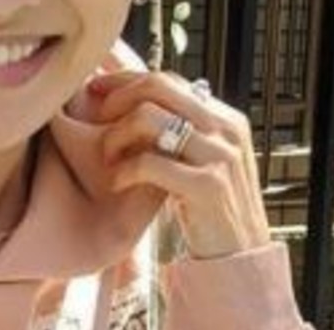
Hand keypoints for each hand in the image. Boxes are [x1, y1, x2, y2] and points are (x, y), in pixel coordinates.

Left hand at [89, 70, 270, 259]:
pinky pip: (149, 162)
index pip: (168, 80)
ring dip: (116, 136)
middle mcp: (226, 130)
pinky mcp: (208, 186)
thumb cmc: (208, 207)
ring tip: (109, 158)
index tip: (96, 89)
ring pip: (148, 118)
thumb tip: (134, 98)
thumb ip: (181, 130)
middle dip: (116, 99)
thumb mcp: (201, 159)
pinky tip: (117, 183)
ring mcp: (219, 157)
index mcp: (225, 118)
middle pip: (158, 87)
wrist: (238, 255)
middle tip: (95, 120)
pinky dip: (123, 170)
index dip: (125, 80)